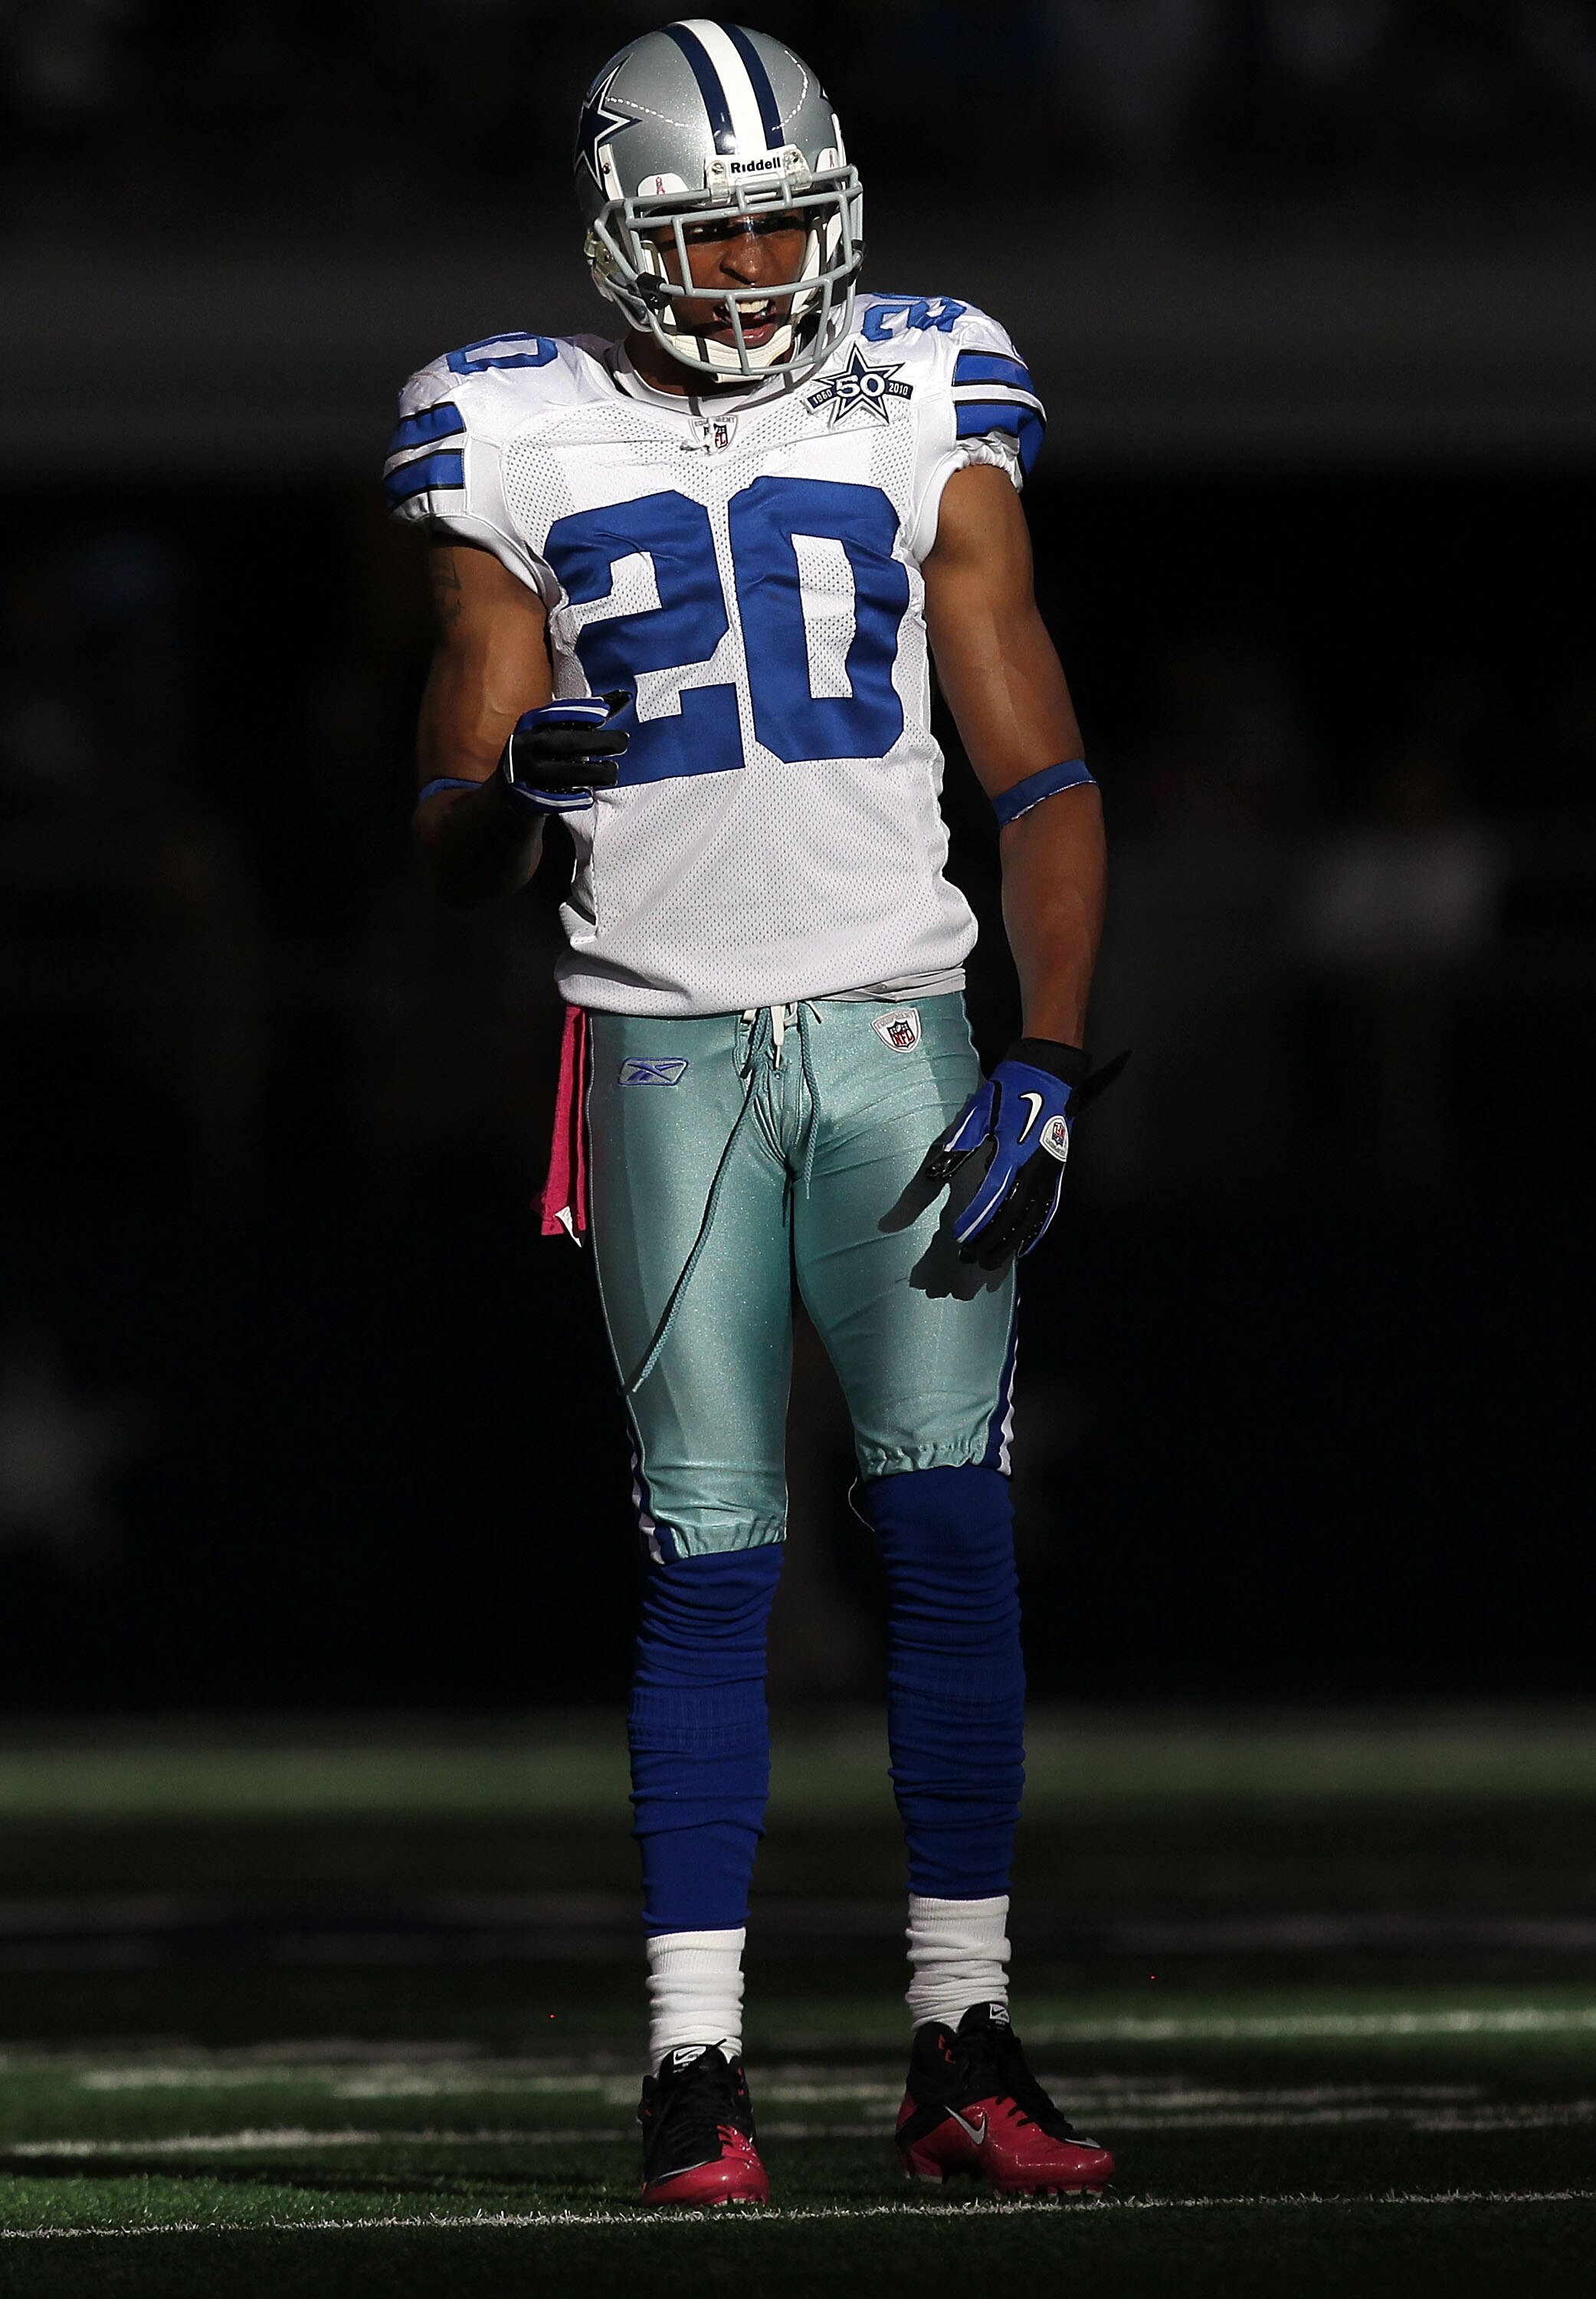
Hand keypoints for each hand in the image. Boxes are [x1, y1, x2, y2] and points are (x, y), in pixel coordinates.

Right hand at [499, 691, 629, 814]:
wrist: (511, 782)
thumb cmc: (544, 747)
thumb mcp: (558, 726)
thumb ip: (589, 713)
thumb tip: (625, 697)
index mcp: (530, 724)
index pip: (555, 714)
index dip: (579, 712)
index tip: (605, 713)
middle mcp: (525, 746)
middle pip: (561, 743)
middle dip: (594, 743)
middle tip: (621, 742)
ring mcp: (526, 772)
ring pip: (559, 773)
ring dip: (590, 773)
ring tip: (611, 772)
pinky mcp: (528, 797)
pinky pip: (552, 800)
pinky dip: (572, 799)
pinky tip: (589, 795)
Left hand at [925, 1039, 1125, 1269]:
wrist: (1047, 1076)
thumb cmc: (1005, 1094)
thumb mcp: (973, 1116)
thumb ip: (953, 1151)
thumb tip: (932, 1175)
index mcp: (1008, 1155)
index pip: (990, 1199)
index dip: (974, 1222)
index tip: (958, 1240)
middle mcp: (1031, 1171)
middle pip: (1010, 1219)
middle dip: (988, 1245)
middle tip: (968, 1266)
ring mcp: (1047, 1175)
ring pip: (1029, 1222)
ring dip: (1009, 1247)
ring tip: (991, 1268)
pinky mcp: (1056, 1175)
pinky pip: (1047, 1212)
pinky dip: (1034, 1234)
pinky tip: (1023, 1249)